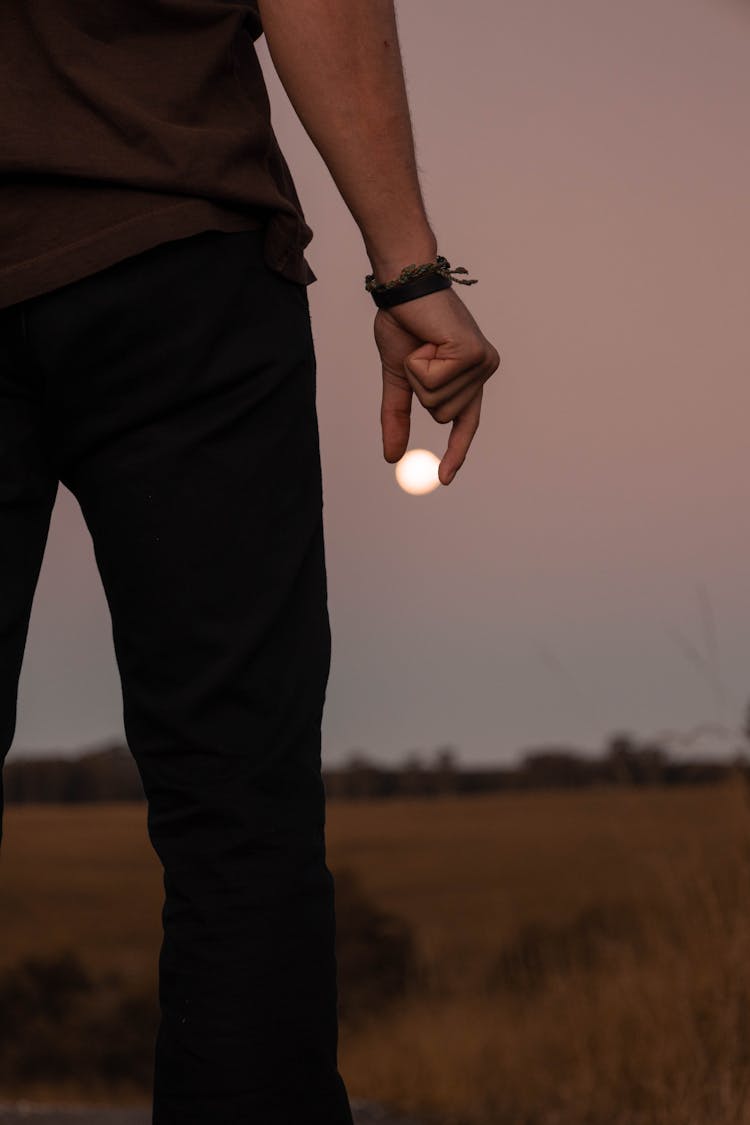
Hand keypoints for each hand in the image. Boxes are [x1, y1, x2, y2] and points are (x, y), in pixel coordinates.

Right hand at [373, 285, 500, 484]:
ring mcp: (482, 363)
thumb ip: (398, 416)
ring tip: (422, 344)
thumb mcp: (399, 378)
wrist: (403, 287)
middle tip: (418, 356)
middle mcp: (483, 370)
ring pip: (437, 401)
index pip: (467, 424)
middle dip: (419, 391)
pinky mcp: (473, 353)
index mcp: (470, 377)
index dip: (456, 452)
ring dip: (417, 375)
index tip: (444, 478)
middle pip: (442, 415)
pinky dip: (419, 363)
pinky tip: (426, 339)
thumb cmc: (404, 324)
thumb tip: (392, 457)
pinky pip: (434, 381)